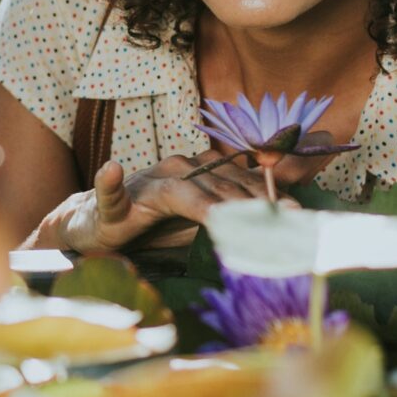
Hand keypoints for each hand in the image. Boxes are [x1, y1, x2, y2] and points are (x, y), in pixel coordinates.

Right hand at [34, 151, 267, 254]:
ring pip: (181, 190)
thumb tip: (284, 224)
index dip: (268, 192)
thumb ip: (237, 218)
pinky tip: (111, 172)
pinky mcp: (114, 203)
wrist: (101, 226)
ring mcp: (147, 183)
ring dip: (206, 205)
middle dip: (252, 206)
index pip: (242, 179)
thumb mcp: (203, 223)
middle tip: (279, 225)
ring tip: (228, 219)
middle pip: (221, 186)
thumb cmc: (157, 226)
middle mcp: (179, 170)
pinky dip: (110, 183)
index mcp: (203, 173)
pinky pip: (112, 192)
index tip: (296, 210)